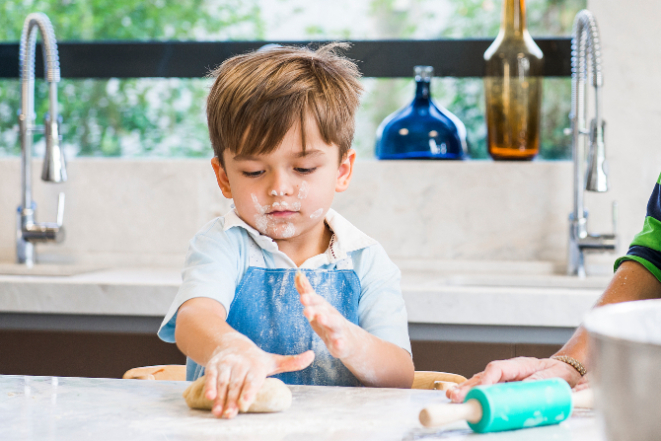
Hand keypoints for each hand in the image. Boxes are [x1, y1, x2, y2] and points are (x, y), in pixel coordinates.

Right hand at [203, 333, 313, 418]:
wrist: (231, 344)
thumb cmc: (255, 360)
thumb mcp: (273, 361)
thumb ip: (292, 362)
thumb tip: (313, 355)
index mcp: (256, 365)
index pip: (253, 380)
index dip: (249, 391)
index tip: (246, 403)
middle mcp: (241, 364)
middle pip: (237, 385)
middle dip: (232, 400)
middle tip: (231, 415)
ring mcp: (226, 365)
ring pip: (223, 383)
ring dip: (220, 398)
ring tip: (218, 413)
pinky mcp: (214, 366)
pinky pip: (210, 377)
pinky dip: (209, 387)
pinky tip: (208, 399)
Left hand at [295, 271, 357, 358]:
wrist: (349, 340)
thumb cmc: (328, 320)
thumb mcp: (317, 306)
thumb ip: (307, 291)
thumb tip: (298, 274)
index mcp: (324, 308)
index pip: (317, 301)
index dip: (310, 299)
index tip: (302, 297)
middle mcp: (332, 316)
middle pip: (325, 311)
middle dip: (316, 309)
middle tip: (306, 310)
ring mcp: (338, 330)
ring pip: (334, 324)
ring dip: (328, 320)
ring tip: (321, 318)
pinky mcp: (341, 344)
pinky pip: (341, 344)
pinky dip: (340, 344)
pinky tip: (338, 344)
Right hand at [446, 357, 582, 402]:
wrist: (563, 371)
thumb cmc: (558, 373)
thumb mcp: (553, 377)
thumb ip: (539, 384)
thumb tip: (524, 391)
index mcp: (518, 365)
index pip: (497, 369)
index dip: (487, 379)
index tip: (480, 390)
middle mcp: (506, 371)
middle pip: (483, 377)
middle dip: (468, 387)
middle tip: (455, 396)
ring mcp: (503, 379)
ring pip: (480, 383)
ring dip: (466, 391)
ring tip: (452, 397)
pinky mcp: (502, 388)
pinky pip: (485, 390)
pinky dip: (472, 394)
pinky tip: (461, 398)